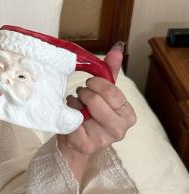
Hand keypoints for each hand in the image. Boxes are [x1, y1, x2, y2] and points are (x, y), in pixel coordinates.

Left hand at [58, 42, 136, 158]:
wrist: (75, 140)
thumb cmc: (90, 114)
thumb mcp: (103, 93)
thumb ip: (110, 71)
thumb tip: (118, 48)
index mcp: (128, 115)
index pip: (113, 92)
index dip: (97, 85)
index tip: (90, 84)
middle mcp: (120, 130)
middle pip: (97, 100)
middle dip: (85, 93)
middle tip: (81, 95)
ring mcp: (103, 140)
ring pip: (82, 109)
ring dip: (74, 103)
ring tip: (76, 106)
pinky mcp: (85, 145)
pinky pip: (70, 121)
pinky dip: (66, 115)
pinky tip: (69, 117)